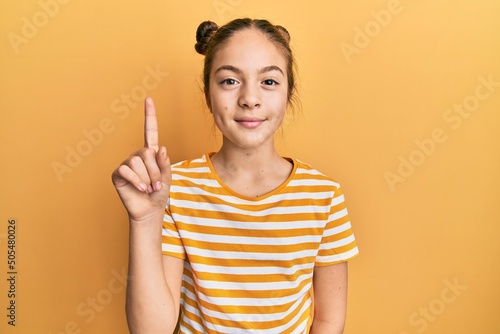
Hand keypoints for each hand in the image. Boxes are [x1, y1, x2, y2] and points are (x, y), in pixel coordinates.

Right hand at [112, 97, 170, 221]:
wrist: (149, 210)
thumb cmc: (159, 193)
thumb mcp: (168, 178)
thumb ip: (165, 164)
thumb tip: (161, 149)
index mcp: (151, 153)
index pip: (150, 131)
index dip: (149, 115)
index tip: (148, 99)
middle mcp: (138, 155)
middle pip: (147, 153)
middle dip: (155, 171)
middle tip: (156, 184)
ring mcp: (127, 163)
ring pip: (138, 162)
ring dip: (147, 179)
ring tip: (148, 188)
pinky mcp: (118, 173)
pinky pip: (127, 171)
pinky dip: (136, 181)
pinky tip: (139, 189)